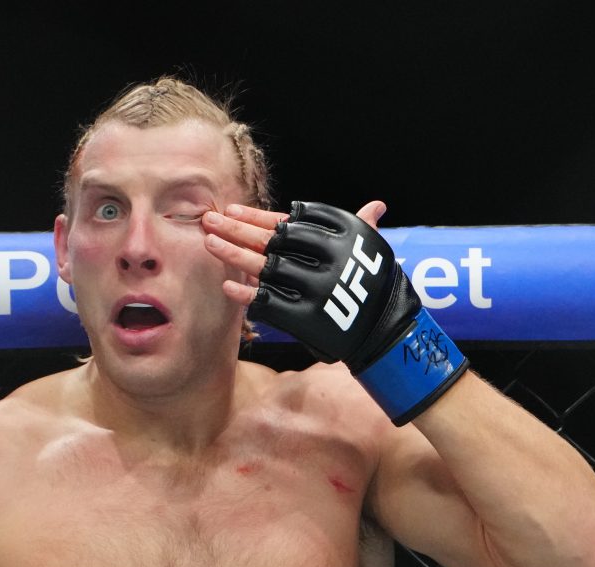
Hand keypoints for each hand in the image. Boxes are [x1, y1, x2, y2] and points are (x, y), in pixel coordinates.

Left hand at [210, 200, 468, 425]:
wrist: (386, 332)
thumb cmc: (377, 289)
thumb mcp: (371, 253)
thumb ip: (364, 227)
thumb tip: (377, 205)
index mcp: (342, 237)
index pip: (290, 222)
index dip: (258, 216)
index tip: (233, 209)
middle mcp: (328, 259)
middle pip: (272, 241)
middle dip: (237, 229)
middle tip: (208, 219)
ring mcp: (315, 289)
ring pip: (265, 268)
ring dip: (233, 254)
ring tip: (208, 242)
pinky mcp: (305, 317)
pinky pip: (268, 303)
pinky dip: (247, 295)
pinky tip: (226, 285)